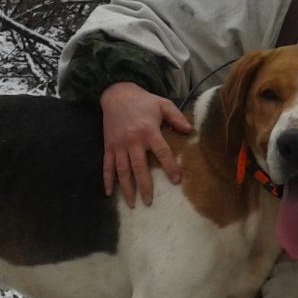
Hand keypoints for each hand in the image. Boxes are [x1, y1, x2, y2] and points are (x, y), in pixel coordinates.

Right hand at [99, 82, 191, 206]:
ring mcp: (119, 145)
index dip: (170, 167)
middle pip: (139, 167)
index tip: (176, 181)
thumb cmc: (143, 100)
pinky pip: (107, 165)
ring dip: (126, 188)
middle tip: (149, 202)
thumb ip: (176, 117)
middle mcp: (133, 141)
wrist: (116, 93)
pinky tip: (108, 193)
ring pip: (122, 170)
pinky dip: (107, 179)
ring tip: (132, 204)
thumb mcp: (162, 104)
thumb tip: (190, 130)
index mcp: (148, 131)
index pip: (162, 152)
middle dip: (144, 186)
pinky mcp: (108, 146)